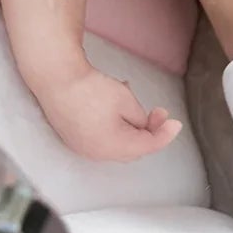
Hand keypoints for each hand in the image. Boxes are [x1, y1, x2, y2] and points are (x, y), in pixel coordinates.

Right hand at [38, 67, 183, 161]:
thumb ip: (141, 119)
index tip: (176, 123)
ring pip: (117, 143)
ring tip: (132, 102)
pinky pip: (102, 137)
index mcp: (113, 147)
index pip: (147, 146)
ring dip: (131, 127)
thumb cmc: (91, 89)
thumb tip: (144, 127)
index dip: (165, 135)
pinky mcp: (74, 138)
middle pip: (132, 148)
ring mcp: (83, 147)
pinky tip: (114, 105)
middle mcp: (97, 153)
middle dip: (148, 131)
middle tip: (158, 113)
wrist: (56, 79)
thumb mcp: (125, 101)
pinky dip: (114, 126)